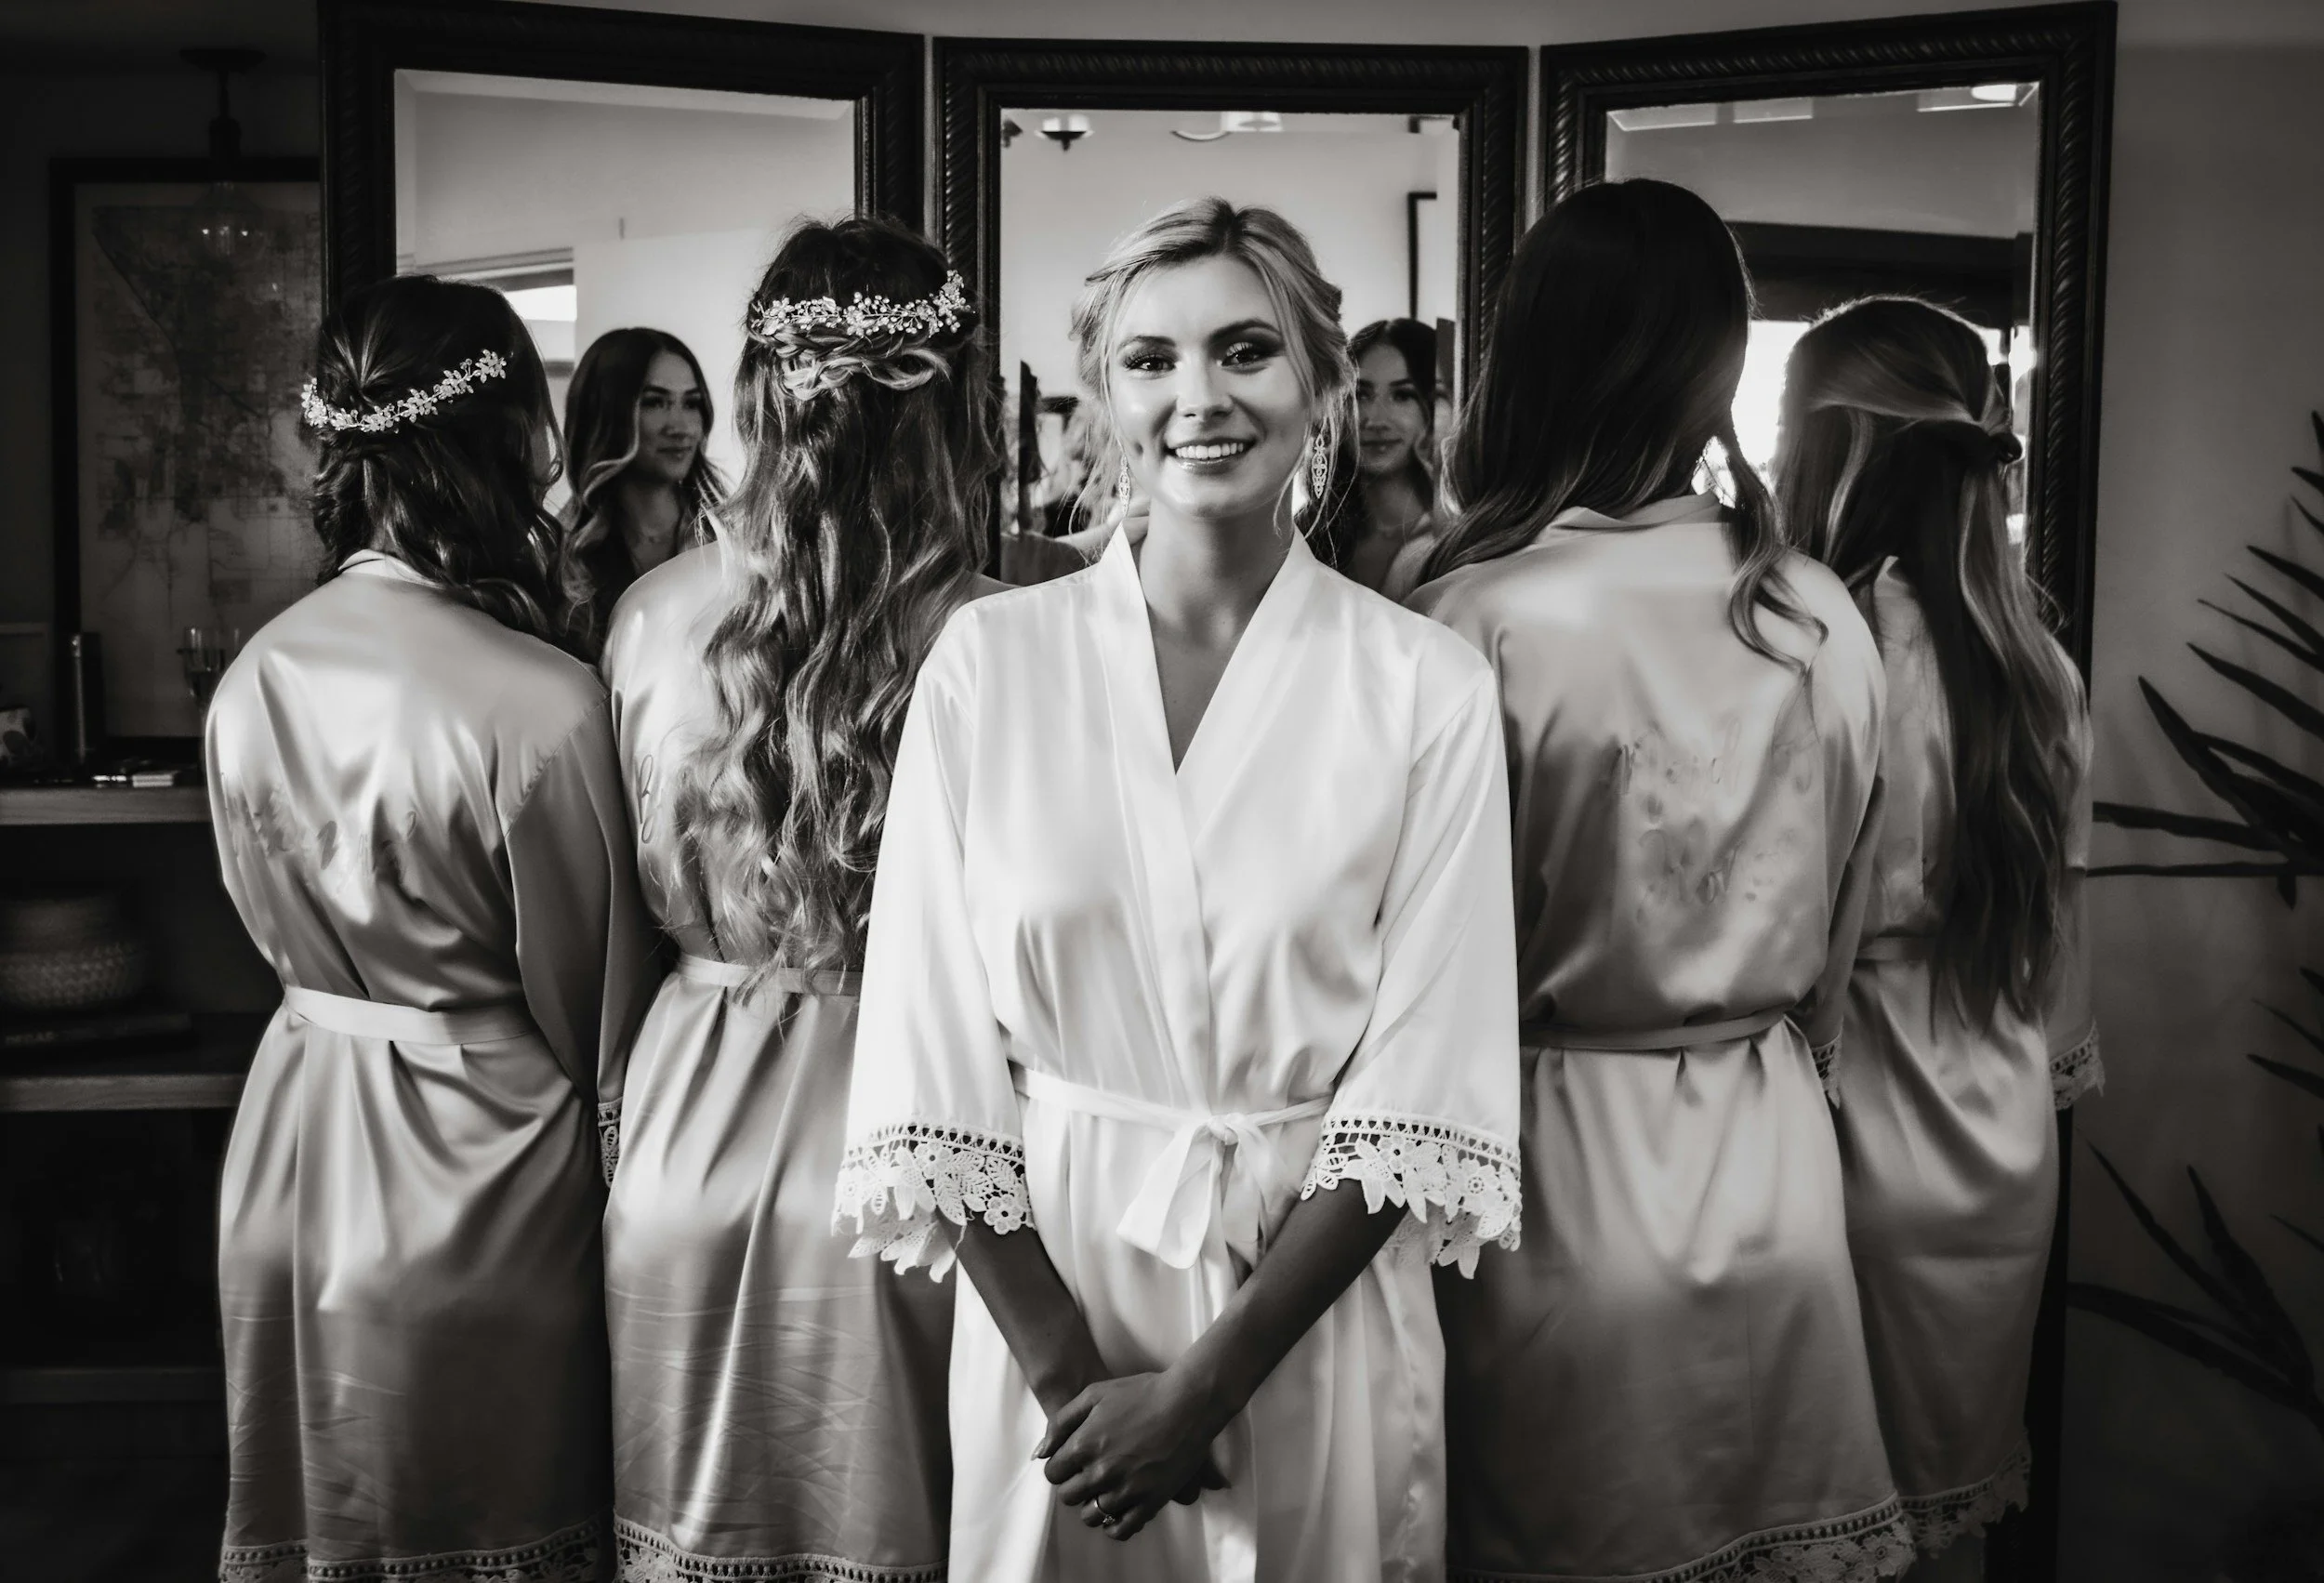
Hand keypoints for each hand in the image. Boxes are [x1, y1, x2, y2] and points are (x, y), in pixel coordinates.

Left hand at [1033, 1370, 1231, 1540]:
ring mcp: (1126, 1490)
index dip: (1060, 1467)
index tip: (1072, 1462)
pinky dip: (1114, 1524)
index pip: (1053, 1474)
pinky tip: (1119, 1508)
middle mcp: (1101, 1472)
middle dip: (1075, 1485)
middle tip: (1089, 1473)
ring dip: (1092, 1505)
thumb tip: (1040, 1453)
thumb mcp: (1094, 1393)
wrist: (1188, 1403)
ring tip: (1105, 1490)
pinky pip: (1120, 1530)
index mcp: (1084, 1445)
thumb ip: (1061, 1423)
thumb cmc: (1141, 1392)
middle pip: (1069, 1496)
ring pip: (1091, 1516)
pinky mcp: (1149, 1503)